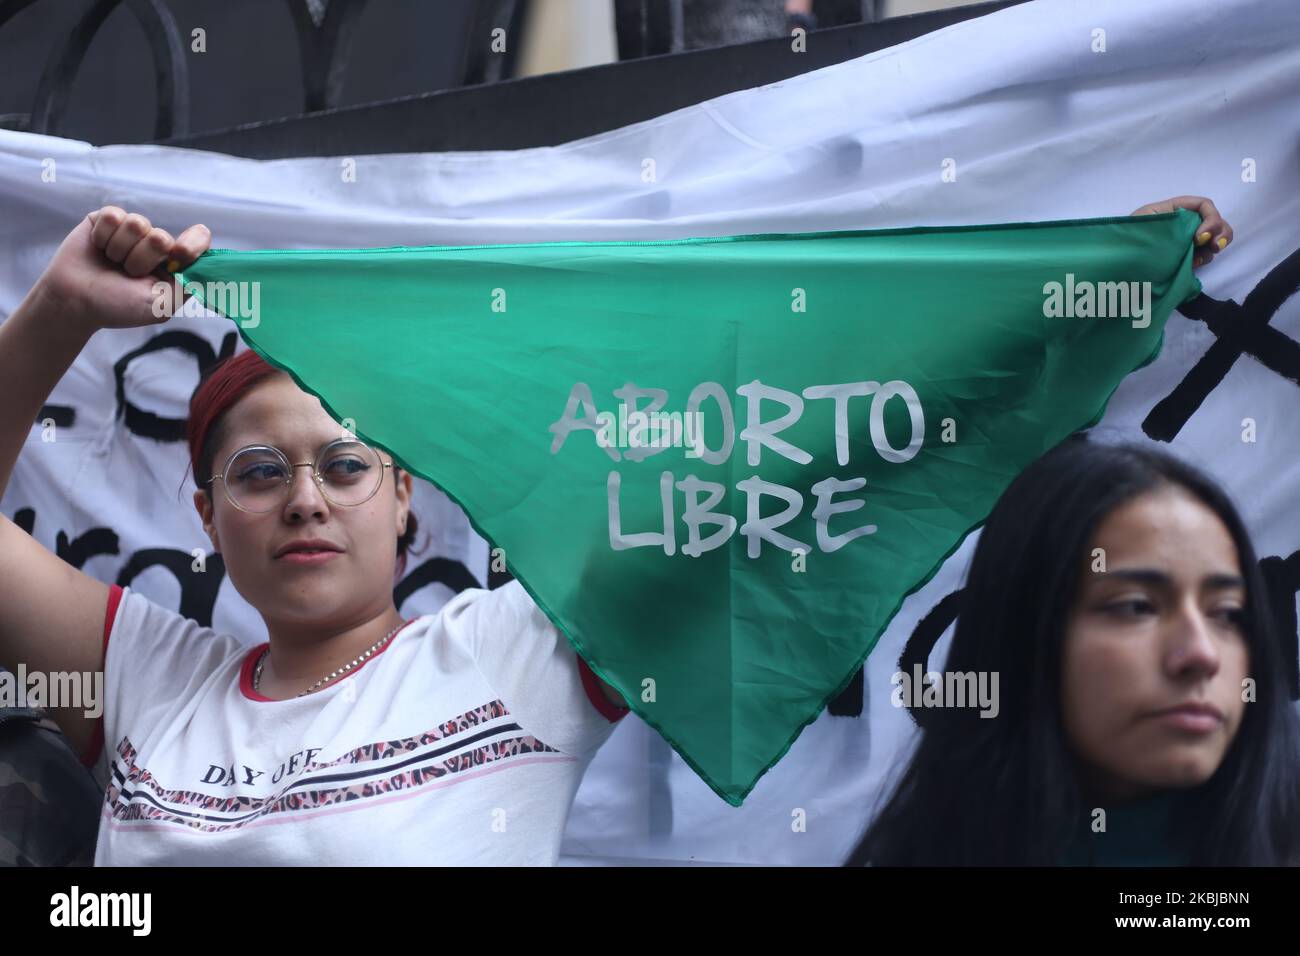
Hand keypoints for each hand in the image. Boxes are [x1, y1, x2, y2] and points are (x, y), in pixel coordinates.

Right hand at [32, 205, 210, 333]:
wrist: (73, 301)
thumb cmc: (117, 306)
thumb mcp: (161, 306)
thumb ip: (188, 285)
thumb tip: (207, 268)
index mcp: (174, 264)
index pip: (198, 240)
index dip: (193, 243)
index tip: (180, 253)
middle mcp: (155, 245)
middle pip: (162, 236)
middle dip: (142, 260)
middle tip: (128, 274)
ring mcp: (131, 231)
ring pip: (138, 224)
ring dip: (121, 250)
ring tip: (112, 263)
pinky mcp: (107, 220)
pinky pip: (114, 216)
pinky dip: (104, 237)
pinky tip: (98, 248)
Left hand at [1130, 195, 1231, 270]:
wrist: (1114, 264)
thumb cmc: (1125, 238)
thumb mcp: (1145, 221)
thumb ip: (1173, 220)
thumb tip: (1197, 230)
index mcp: (1173, 209)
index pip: (1203, 205)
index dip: (1210, 218)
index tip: (1199, 237)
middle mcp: (1182, 223)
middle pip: (1214, 221)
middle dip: (1220, 232)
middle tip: (1215, 246)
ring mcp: (1184, 240)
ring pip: (1212, 239)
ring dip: (1213, 247)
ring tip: (1198, 259)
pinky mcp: (1183, 256)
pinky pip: (1203, 254)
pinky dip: (1203, 259)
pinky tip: (1192, 266)